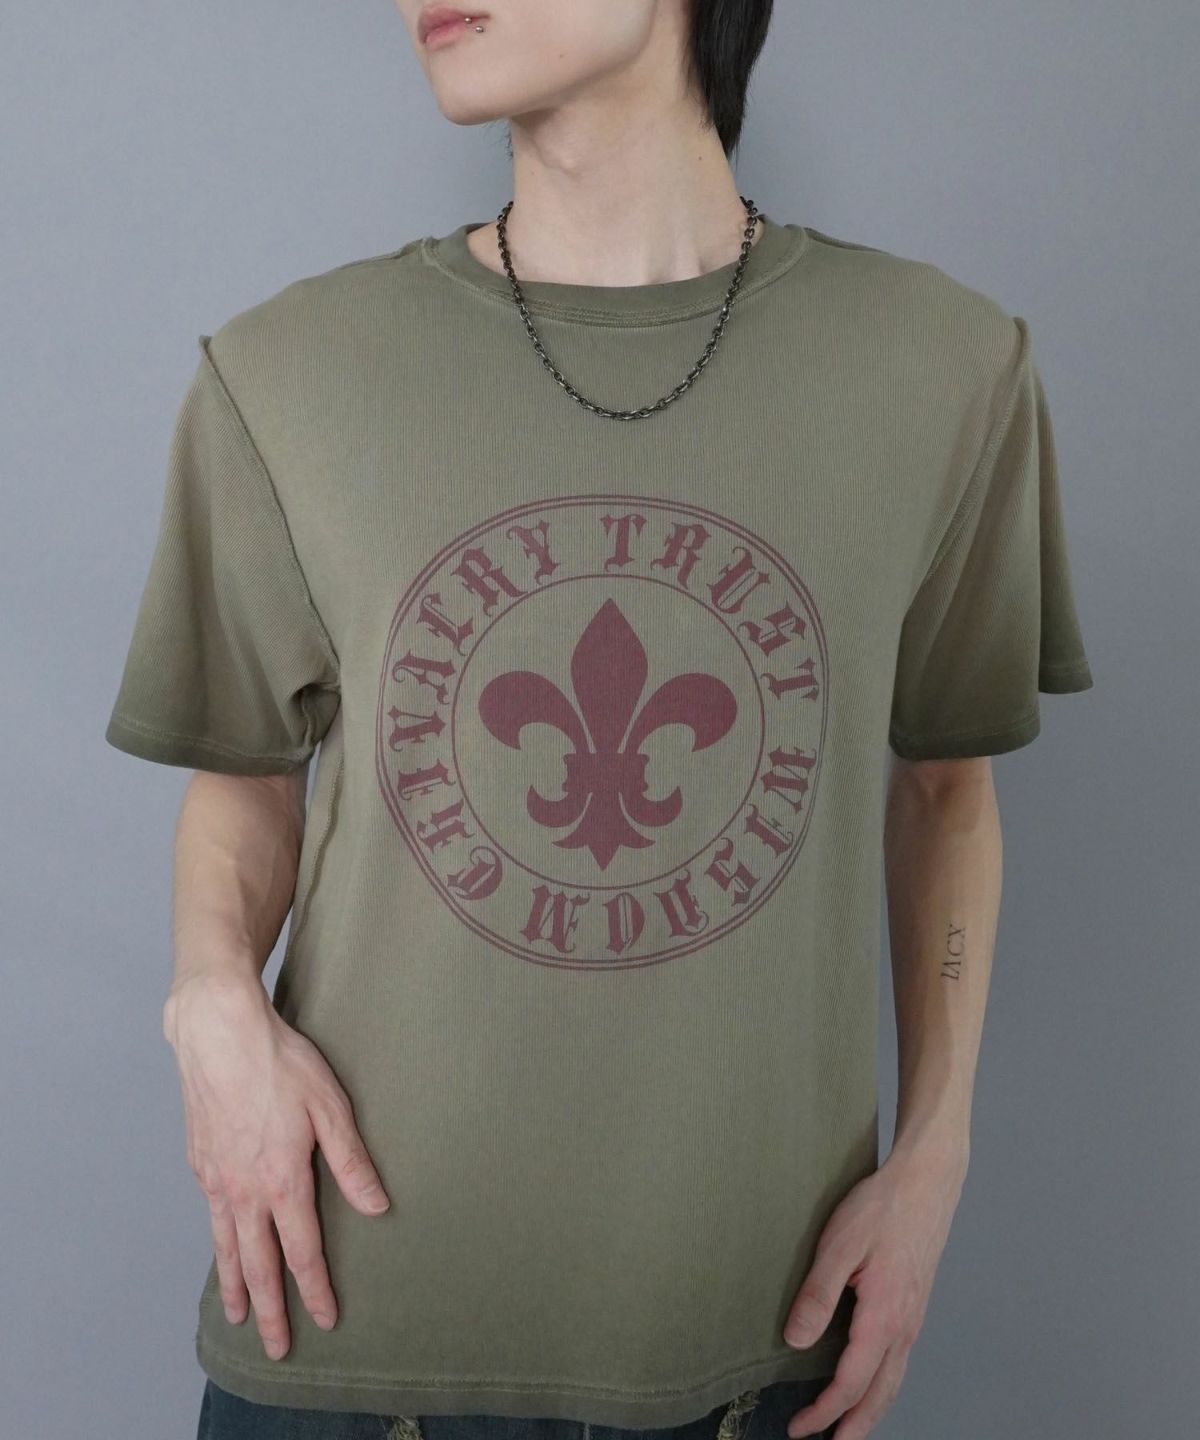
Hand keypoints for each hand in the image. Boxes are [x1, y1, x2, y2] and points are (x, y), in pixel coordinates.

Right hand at [163, 973, 390, 1360]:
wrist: (218, 1032)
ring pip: (226, 1246)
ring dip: (236, 1284)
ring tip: (240, 1315)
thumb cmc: (280, 1062)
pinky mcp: (200, 1161)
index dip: (315, 1290)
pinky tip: (223, 1247)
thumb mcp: (330, 1107)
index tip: (326, 1320)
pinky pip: (211, 1217)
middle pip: (259, 1264)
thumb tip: (377, 1206)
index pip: (302, 1252)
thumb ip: (352, 1162)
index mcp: (282, 1180)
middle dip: (270, 1309)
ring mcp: (217, 1178)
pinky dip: (217, 1244)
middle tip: (275, 1348)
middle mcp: (245, 1189)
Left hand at [780, 1140, 967, 1437]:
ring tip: (850, 1428)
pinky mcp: (914, 1305)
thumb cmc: (882, 1207)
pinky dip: (884, 1384)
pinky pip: (900, 1360)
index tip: (798, 1427)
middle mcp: (904, 1327)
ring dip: (871, 1410)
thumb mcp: (839, 1245)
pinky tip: (872, 1380)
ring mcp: (913, 1317)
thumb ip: (817, 1295)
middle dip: (853, 1426)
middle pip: (879, 1394)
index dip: (823, 1411)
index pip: (851, 1383)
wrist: (926, 1182)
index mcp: (884, 1318)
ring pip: (893, 1381)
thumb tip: (796, 1341)